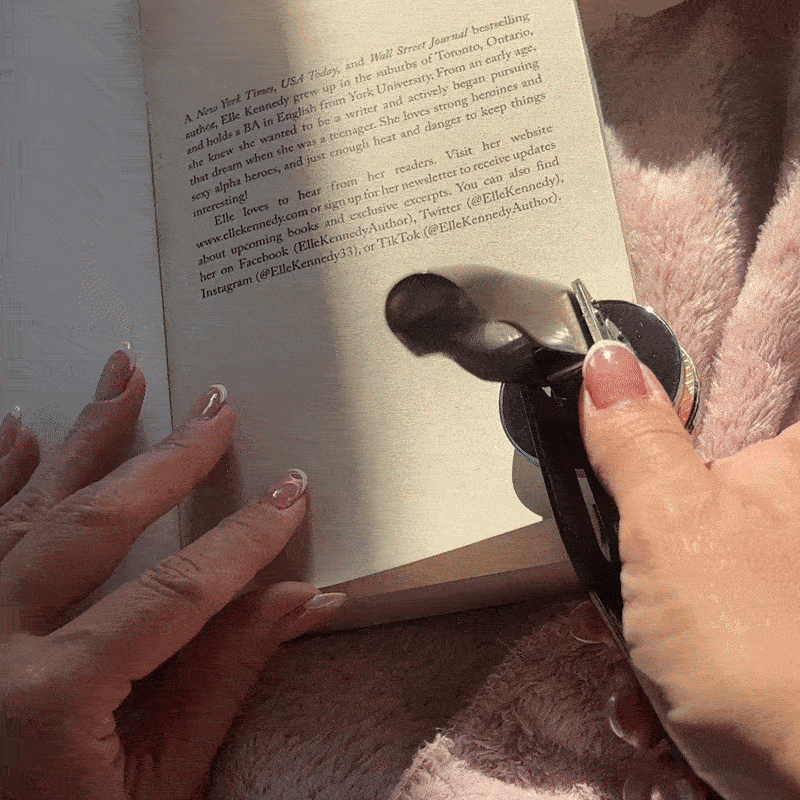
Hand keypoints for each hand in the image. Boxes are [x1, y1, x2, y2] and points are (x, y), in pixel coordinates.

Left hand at [0, 350, 344, 799]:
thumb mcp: (161, 786)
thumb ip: (225, 680)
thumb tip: (301, 601)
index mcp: (48, 701)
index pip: (173, 592)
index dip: (243, 539)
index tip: (289, 492)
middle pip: (92, 524)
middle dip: (167, 459)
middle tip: (215, 408)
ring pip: (25, 507)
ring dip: (83, 437)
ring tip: (122, 377)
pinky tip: (22, 429)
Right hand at [580, 341, 799, 799]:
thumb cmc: (775, 660)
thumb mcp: (673, 529)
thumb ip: (634, 441)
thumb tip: (608, 366)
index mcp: (784, 468)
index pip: (710, 401)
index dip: (644, 427)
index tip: (616, 471)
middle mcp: (786, 519)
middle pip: (675, 501)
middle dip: (629, 558)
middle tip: (617, 593)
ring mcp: (772, 582)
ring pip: (673, 571)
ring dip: (637, 625)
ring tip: (639, 667)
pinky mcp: (759, 637)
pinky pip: (691, 624)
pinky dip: (664, 664)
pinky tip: (660, 703)